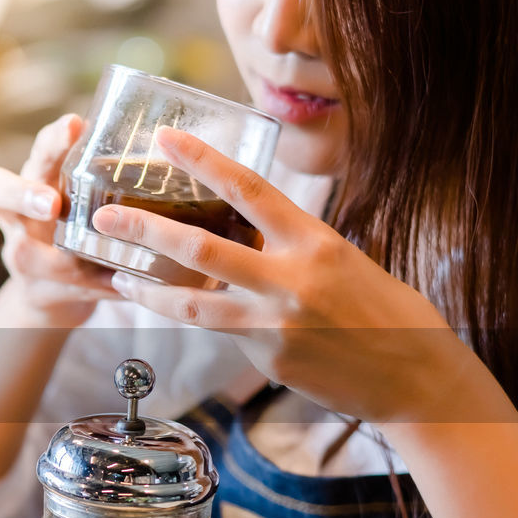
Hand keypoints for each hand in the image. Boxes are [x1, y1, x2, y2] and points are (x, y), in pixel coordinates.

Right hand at [0, 114, 118, 328]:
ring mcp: (22, 256)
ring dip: (64, 256)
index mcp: (30, 179)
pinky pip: (70, 290)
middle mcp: (15, 215)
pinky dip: (100, 285)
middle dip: (24, 195)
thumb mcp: (78, 192)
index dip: (45, 142)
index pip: (23, 142)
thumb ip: (101, 169)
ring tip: (95, 255)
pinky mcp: (39, 292)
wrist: (49, 290)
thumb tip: (167, 136)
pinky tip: (123, 283)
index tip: (74, 125)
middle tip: (51, 202)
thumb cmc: (71, 223)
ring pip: (29, 255)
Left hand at [96, 127, 478, 424]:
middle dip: (144, 231)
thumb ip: (290, 247)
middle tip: (103, 217)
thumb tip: (242, 234)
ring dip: (146, 291)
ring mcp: (275, 323)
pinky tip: (174, 313)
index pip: (248, 188)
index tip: (164, 139)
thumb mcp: (342, 261)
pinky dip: (196, 320)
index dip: (201, 160)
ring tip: (116, 278)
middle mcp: (291, 277)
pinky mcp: (266, 359)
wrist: (415, 377)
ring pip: (192, 302)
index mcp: (315, 239)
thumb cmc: (385, 311)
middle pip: (200, 247)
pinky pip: (220, 333)